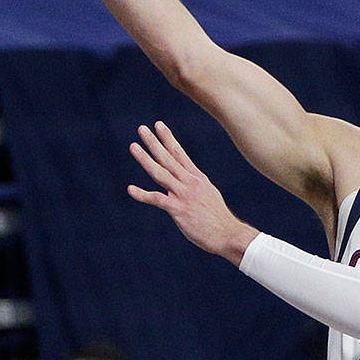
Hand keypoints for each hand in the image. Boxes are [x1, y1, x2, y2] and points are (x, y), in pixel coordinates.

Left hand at [128, 122, 258, 264]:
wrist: (228, 234)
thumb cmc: (218, 218)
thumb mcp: (208, 194)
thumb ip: (194, 186)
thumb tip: (184, 182)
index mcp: (197, 177)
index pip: (179, 153)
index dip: (168, 138)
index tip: (158, 125)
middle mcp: (190, 182)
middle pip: (168, 158)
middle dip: (154, 142)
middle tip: (141, 128)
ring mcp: (184, 195)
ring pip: (160, 173)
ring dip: (145, 159)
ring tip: (133, 146)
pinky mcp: (179, 209)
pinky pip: (157, 199)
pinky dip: (143, 194)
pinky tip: (130, 189)